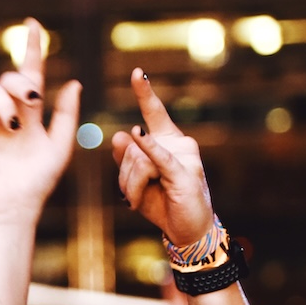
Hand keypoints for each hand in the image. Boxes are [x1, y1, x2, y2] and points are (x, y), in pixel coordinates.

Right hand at [0, 18, 80, 224]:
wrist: (13, 205)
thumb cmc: (37, 181)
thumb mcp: (60, 145)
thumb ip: (66, 114)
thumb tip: (74, 82)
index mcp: (29, 113)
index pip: (30, 73)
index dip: (32, 48)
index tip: (33, 25)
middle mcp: (6, 112)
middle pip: (9, 77)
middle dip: (20, 82)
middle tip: (32, 101)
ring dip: (3, 100)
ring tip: (11, 125)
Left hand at [111, 68, 214, 245]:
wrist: (187, 231)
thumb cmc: (164, 206)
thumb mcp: (139, 182)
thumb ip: (128, 160)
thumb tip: (118, 136)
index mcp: (169, 142)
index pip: (155, 114)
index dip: (145, 93)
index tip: (137, 73)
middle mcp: (180, 143)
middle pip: (133, 147)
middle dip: (124, 176)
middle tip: (128, 198)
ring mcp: (185, 156)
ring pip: (140, 159)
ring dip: (131, 185)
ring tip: (135, 202)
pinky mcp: (184, 173)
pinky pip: (159, 158)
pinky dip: (147, 148)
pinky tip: (137, 135)